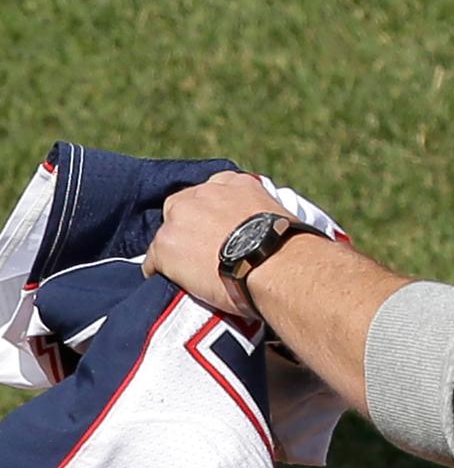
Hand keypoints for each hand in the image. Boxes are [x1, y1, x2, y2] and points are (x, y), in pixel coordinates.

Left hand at [145, 171, 288, 315]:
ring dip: (177, 250)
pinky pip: (153, 262)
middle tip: (202, 250)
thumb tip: (261, 233)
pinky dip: (161, 272)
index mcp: (235, 183)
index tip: (219, 229)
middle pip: (182, 206)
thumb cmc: (287, 248)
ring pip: (167, 234)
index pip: (214, 191)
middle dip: (188, 226)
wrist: (275, 265)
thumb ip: (259, 215)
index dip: (213, 213)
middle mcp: (204, 192)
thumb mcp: (278, 215)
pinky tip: (177, 284)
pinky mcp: (166, 244)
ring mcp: (181, 217)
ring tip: (190, 272)